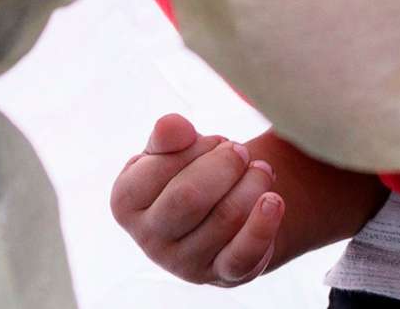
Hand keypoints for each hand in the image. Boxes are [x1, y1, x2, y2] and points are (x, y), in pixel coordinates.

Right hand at [110, 113, 284, 285]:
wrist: (221, 211)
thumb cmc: (191, 171)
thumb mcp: (175, 149)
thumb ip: (168, 135)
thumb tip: (170, 125)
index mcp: (127, 203)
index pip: (158, 170)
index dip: (196, 147)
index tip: (214, 142)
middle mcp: (150, 238)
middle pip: (189, 198)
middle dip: (225, 165)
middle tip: (241, 152)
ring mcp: (185, 262)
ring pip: (225, 218)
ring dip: (252, 183)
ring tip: (260, 170)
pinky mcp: (223, 274)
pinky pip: (243, 254)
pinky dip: (263, 224)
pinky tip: (273, 201)